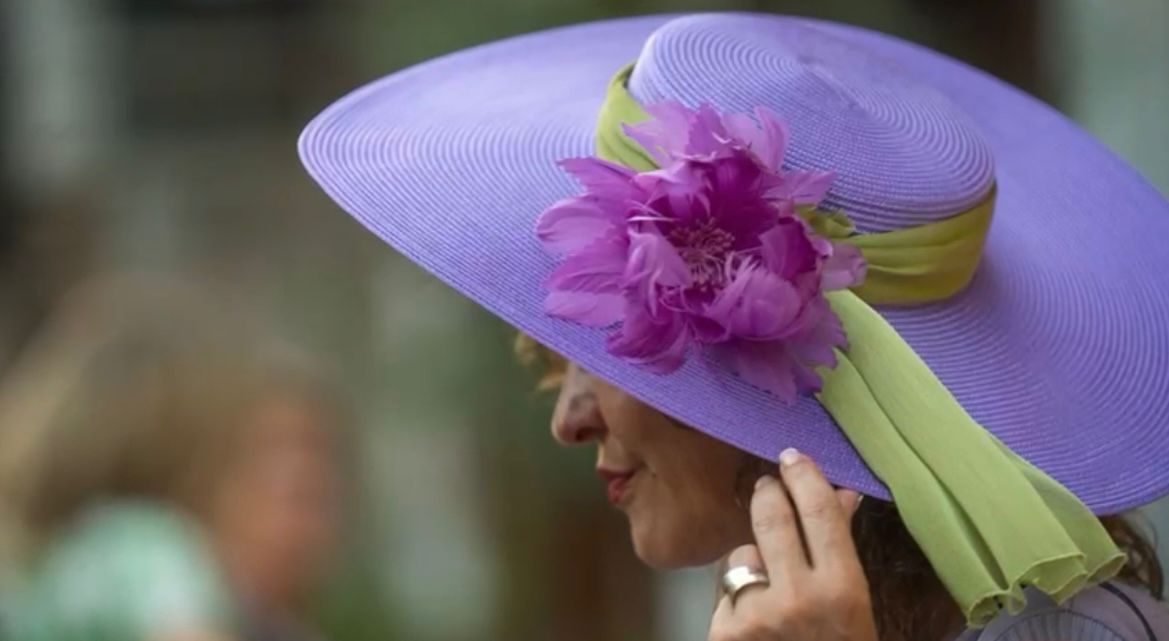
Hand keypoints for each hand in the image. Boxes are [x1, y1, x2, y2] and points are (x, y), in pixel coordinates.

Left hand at [709, 448, 875, 640]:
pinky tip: (753, 623)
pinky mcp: (724, 633)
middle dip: (767, 494)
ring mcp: (756, 616)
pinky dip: (736, 601)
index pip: (819, 512)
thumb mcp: (852, 607)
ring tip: (771, 594)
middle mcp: (797, 599)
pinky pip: (725, 593)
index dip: (803, 476)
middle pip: (770, 517)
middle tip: (767, 486)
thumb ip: (840, 548)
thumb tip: (841, 493)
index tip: (792, 457)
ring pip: (742, 556)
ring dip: (752, 564)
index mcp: (841, 590)